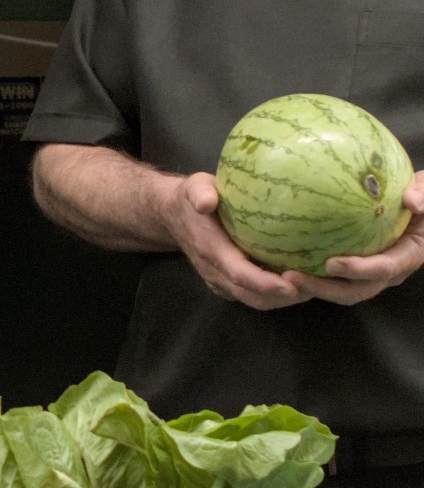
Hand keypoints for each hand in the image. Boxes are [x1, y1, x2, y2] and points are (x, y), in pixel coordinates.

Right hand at [161, 170, 307, 310]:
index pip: (239, 273)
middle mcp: (214, 270)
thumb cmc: (190, 199)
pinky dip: (273, 294)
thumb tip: (207, 201)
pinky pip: (251, 296)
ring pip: (253, 300)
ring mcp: (218, 280)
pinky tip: (294, 282)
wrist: (171, 216)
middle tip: (316, 285)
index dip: (266, 283)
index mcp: (209, 248)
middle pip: (252, 296)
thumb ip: (200, 193)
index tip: (293, 285)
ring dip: (282, 299)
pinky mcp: (224, 283)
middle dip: (284, 297)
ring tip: (312, 285)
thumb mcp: (194, 187)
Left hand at [290, 170, 423, 305]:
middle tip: (291, 278)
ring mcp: (369, 271)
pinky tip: (280, 258)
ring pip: (339, 288)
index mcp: (408, 255)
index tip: (332, 263)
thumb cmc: (423, 197)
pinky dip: (309, 271)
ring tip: (280, 276)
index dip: (359, 270)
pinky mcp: (353, 264)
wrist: (418, 204)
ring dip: (311, 287)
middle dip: (324, 289)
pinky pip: (330, 274)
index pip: (384, 269)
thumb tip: (411, 200)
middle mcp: (387, 270)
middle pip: (355, 290)